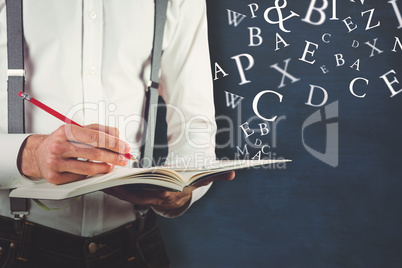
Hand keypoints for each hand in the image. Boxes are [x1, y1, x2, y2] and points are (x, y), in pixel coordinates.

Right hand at [18, 124, 129, 183]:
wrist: (38, 153)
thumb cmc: (62, 141)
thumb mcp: (78, 130)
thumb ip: (99, 130)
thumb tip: (117, 136)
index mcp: (66, 131)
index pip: (95, 137)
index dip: (113, 143)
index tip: (124, 147)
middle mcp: (58, 146)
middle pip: (93, 153)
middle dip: (113, 157)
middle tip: (123, 159)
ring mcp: (55, 163)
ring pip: (88, 168)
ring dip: (104, 167)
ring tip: (111, 165)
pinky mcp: (55, 177)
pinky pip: (79, 178)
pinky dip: (90, 174)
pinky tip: (93, 169)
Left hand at [104, 171, 235, 215]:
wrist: (177, 200)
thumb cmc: (186, 186)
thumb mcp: (199, 180)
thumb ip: (215, 176)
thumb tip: (233, 174)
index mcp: (168, 194)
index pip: (154, 191)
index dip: (141, 186)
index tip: (131, 178)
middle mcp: (155, 199)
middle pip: (136, 194)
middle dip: (122, 186)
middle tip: (111, 176)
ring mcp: (145, 200)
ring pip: (127, 195)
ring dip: (115, 188)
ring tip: (104, 178)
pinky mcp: (136, 198)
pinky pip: (124, 194)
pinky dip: (115, 189)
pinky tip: (106, 182)